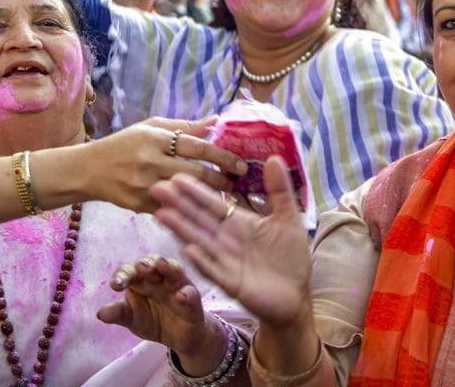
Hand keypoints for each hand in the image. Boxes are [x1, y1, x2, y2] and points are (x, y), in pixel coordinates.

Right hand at [79, 116, 245, 211]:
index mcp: (154, 138)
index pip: (196, 146)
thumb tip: (216, 120)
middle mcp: (149, 161)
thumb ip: (184, 126)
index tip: (241, 163)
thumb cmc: (124, 145)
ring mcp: (144, 186)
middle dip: (221, 179)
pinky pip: (172, 208)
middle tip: (237, 182)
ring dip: (209, 196)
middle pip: (195, 172)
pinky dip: (189, 208)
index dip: (222, 155)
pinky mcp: (140, 206)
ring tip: (226, 196)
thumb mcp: (151, 127)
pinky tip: (203, 207)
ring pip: (186, 193)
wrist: (89, 170)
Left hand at [96, 255, 225, 368]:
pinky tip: (180, 296)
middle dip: (145, 264)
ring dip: (167, 265)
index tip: (115, 285)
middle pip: (152, 263)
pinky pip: (190, 292)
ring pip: (173, 268)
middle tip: (139, 268)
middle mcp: (159, 277)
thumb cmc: (154, 321)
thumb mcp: (133, 320)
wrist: (180, 338)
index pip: (130, 271)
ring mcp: (177, 285)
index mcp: (141, 280)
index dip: (123, 275)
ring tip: (159, 265)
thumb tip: (100, 314)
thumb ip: (119, 314)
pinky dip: (186, 293)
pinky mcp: (193, 298)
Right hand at [151, 156, 311, 329]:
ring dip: (181, 229)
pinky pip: (213, 270)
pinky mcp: (230, 283)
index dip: (195, 191)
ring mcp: (225, 261)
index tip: (176, 176)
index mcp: (238, 223)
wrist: (297, 296)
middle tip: (156, 188)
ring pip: (199, 241)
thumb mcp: (289, 219)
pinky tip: (187, 249)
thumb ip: (279, 190)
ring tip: (160, 214)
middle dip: (178, 204)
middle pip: (198, 219)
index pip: (212, 204)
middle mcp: (226, 240)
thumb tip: (273, 157)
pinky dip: (201, 261)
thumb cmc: (291, 257)